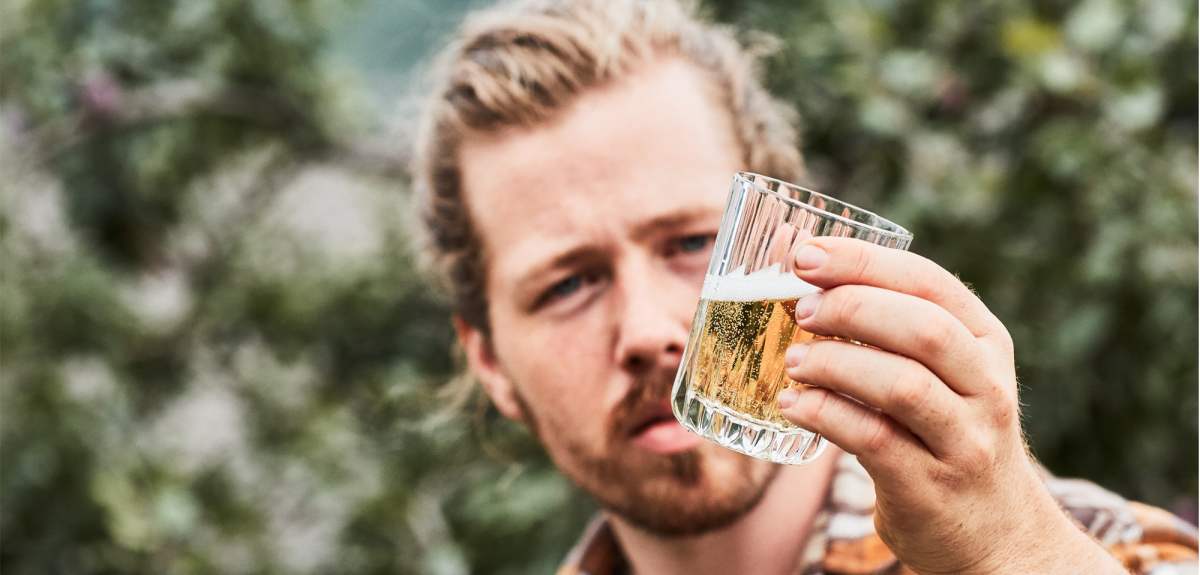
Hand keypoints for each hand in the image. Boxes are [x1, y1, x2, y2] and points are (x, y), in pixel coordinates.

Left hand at [776, 237, 1122, 573]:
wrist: (997, 535)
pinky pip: (874, 440)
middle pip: (922, 329)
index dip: (864, 262)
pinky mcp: (931, 488)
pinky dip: (825, 415)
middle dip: (851, 307)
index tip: (806, 254)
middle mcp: (986, 387)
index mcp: (986, 343)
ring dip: (835, 365)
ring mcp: (964, 441)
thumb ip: (893, 330)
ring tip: (794, 362)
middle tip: (800, 309)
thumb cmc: (946, 436)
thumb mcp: (946, 375)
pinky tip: (793, 404)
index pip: (929, 283)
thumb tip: (801, 269)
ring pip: (902, 385)